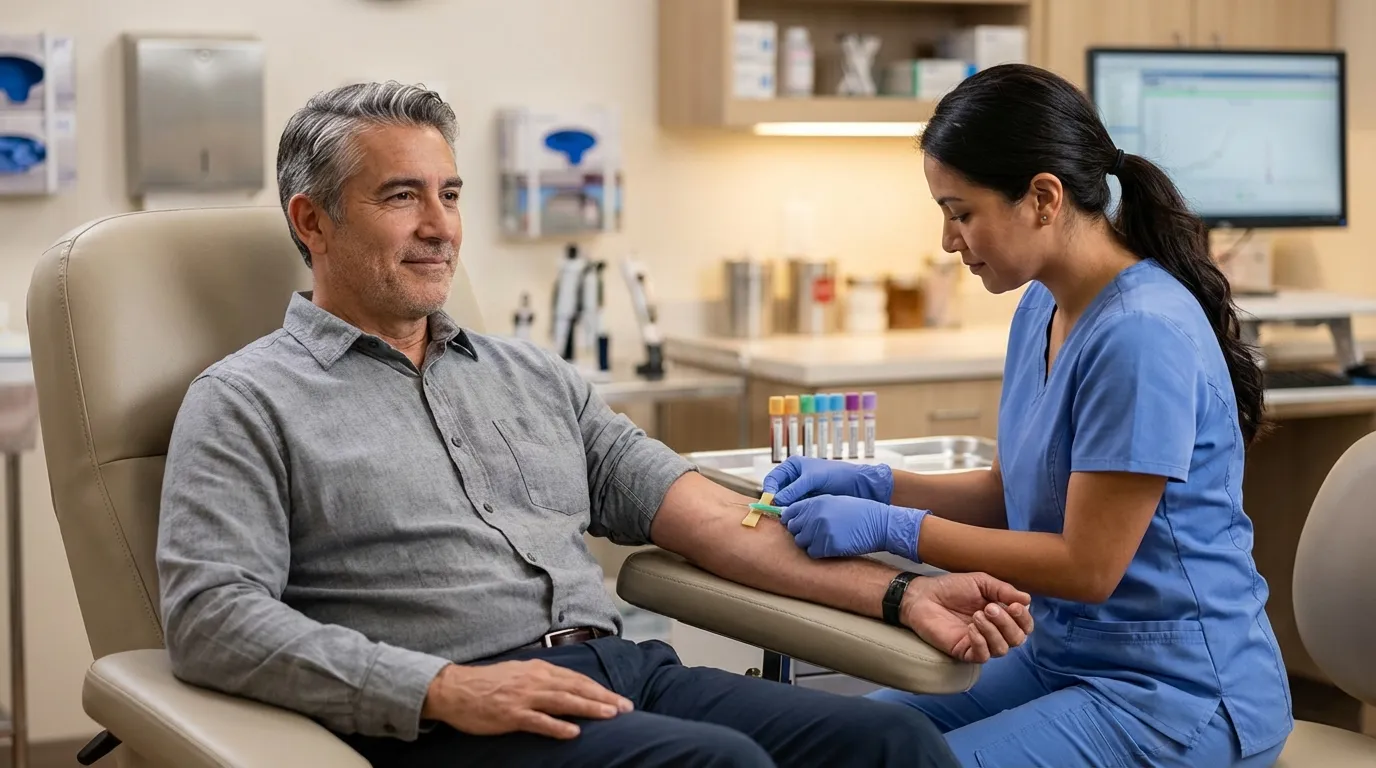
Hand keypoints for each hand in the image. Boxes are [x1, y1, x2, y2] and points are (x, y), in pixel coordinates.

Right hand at [422, 660, 633, 739]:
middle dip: (603, 698)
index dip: (599, 689)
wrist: (454, 689)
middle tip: (626, 707)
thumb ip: (542, 678)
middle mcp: (535, 680)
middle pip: (576, 688)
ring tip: (610, 715)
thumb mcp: (519, 673)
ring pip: (563, 701)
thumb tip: (566, 685)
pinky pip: (538, 721)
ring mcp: (523, 697)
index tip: (618, 698)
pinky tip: (574, 732)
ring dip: (589, 707)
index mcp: (538, 669)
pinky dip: (557, 726)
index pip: (576, 678)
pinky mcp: (511, 714)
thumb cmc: (487, 683)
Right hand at [764, 456, 893, 505]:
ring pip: (784, 502)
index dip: (769, 490)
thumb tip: (777, 500)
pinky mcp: (806, 502)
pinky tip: (796, 517)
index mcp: (792, 466)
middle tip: (778, 512)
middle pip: (776, 492)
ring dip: (784, 509)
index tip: (771, 501)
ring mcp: (800, 491)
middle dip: (776, 501)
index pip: (773, 479)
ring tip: (788, 516)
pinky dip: (793, 513)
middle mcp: (793, 478)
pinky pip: (794, 508)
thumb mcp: (813, 479)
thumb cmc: (836, 474)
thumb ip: (794, 489)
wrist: (856, 485)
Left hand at [780, 495, 927, 560]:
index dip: (791, 520)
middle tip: (815, 534)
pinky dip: (819, 552)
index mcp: (815, 502)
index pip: (789, 512)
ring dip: (810, 543)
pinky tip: (830, 547)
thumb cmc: (858, 512)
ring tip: (825, 539)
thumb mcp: (833, 502)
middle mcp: (815, 515)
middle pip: (793, 528)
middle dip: (801, 532)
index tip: (796, 525)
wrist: (878, 523)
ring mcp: (820, 530)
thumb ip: (813, 508)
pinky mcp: (828, 545)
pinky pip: (813, 552)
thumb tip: (794, 517)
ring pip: (801, 542)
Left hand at [901, 573, 1034, 662]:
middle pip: (1017, 639)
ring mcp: (980, 643)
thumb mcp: (981, 582)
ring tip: (977, 615)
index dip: (1024, 618)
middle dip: (1007, 624)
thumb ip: (1004, 590)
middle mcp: (994, 631)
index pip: (1024, 625)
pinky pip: (983, 656)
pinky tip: (971, 629)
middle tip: (989, 608)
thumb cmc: (952, 587)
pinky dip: (981, 642)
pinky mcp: (964, 652)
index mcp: (1002, 615)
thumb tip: (1027, 600)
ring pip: (1002, 649)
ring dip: (993, 631)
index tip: (1014, 606)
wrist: (924, 595)